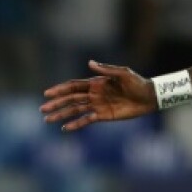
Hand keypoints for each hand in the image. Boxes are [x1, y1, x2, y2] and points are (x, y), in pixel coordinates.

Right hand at [40, 60, 157, 131]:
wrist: (149, 97)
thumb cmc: (137, 83)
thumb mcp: (123, 73)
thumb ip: (106, 70)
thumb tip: (88, 63)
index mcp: (96, 83)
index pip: (73, 86)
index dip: (60, 90)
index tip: (47, 94)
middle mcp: (93, 94)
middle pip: (70, 99)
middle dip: (56, 104)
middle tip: (42, 109)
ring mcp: (97, 105)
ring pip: (75, 110)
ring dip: (62, 115)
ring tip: (48, 120)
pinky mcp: (104, 116)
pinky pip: (87, 120)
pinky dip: (76, 124)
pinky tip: (66, 129)